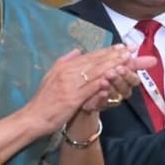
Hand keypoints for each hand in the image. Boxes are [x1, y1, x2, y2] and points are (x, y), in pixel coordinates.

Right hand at [25, 46, 150, 133]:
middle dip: (115, 55)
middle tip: (131, 49)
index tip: (123, 46)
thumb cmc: (44, 99)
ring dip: (112, 65)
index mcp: (65, 66)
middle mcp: (68, 72)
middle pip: (95, 61)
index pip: (90, 56)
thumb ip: (65, 62)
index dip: (107, 51)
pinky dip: (102, 82)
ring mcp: (70, 84)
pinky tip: (113, 77)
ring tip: (127, 59)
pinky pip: (89, 88)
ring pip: (95, 72)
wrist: (33, 117)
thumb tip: (78, 51)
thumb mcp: (52, 76)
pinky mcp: (72, 98)